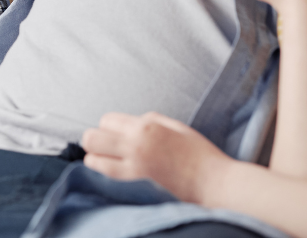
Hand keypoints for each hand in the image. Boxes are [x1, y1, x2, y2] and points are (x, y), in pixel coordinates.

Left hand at [82, 111, 229, 203]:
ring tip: (109, 163)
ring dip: (96, 160)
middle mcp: (136, 145)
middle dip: (96, 141)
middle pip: (91, 138)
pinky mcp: (136, 188)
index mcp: (147, 126)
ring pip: (92, 160)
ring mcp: (133, 168)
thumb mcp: (175, 126)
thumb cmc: (199, 154)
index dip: (110, 127)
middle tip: (108, 148)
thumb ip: (150, 120)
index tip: (118, 135)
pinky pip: (105, 179)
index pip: (106, 120)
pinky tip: (114, 176)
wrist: (215, 184)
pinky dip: (103, 176)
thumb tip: (130, 122)